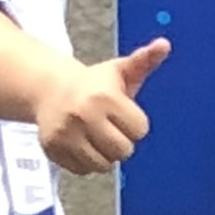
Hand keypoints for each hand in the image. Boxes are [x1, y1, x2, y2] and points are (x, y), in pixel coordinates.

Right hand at [32, 37, 167, 174]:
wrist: (50, 89)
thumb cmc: (95, 83)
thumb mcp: (120, 70)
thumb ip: (145, 61)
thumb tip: (165, 44)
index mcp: (104, 97)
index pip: (139, 130)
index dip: (135, 123)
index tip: (124, 113)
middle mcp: (83, 116)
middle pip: (123, 151)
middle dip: (122, 141)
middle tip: (111, 128)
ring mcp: (65, 134)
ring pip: (103, 165)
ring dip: (105, 155)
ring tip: (97, 136)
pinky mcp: (51, 148)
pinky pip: (82, 170)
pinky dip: (86, 162)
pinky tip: (82, 144)